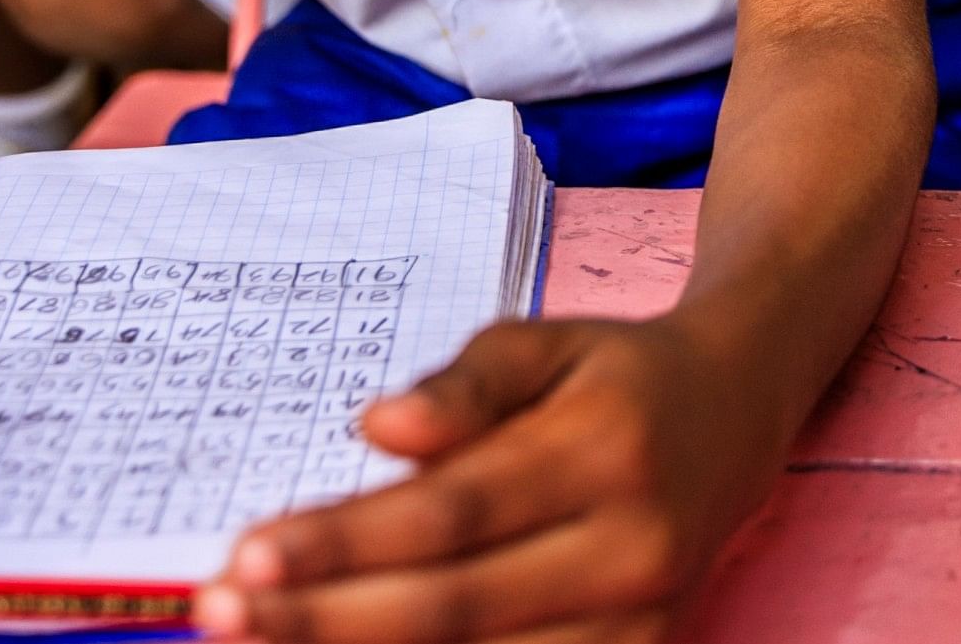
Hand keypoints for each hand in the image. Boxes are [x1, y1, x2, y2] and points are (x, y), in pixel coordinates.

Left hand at [202, 316, 777, 643]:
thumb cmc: (613, 375)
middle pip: (456, 605)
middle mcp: (632, 546)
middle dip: (326, 619)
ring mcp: (642, 618)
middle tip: (221, 616)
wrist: (738, 413)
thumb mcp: (544, 344)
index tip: (246, 554)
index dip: (345, 543)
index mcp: (603, 450)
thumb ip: (463, 387)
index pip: (451, 513)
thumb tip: (377, 426)